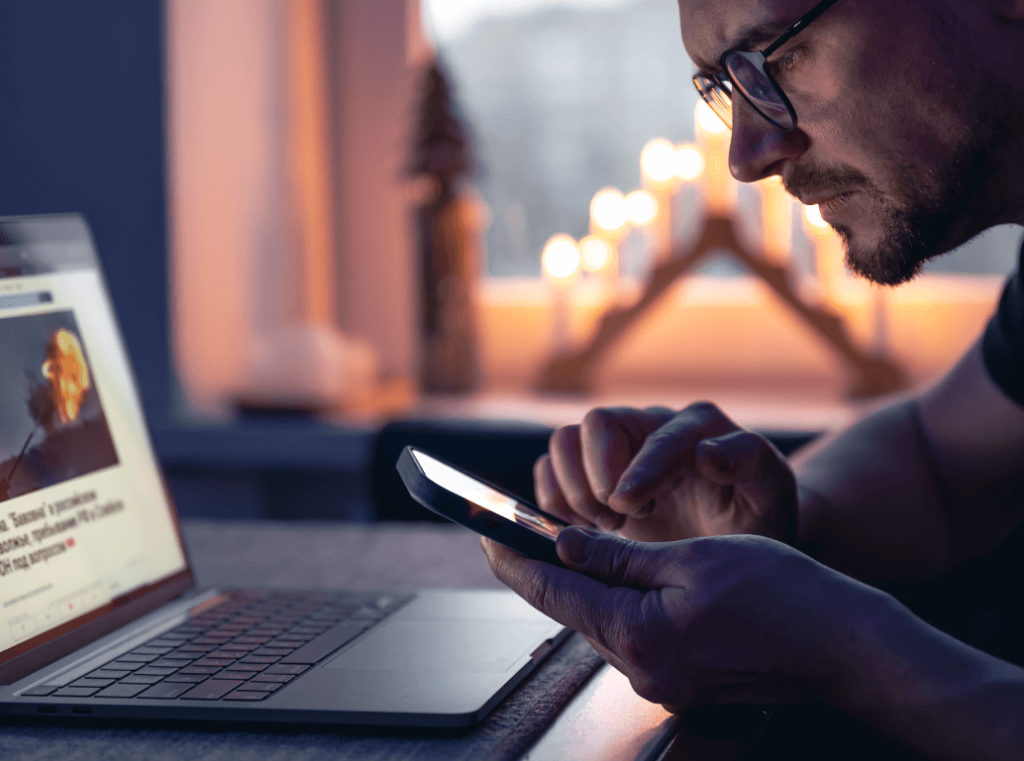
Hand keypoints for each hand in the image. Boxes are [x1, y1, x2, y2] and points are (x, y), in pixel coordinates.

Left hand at [483, 528, 873, 710]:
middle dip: (544, 571)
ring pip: (600, 622)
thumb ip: (618, 556)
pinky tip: (617, 579)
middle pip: (572, 610)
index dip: (514, 560)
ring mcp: (659, 682)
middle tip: (517, 534)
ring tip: (565, 547)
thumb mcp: (689, 558)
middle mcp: (641, 669)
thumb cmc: (777, 592)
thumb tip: (565, 544)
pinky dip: (615, 603)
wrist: (839, 643)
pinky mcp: (677, 681)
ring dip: (582, 585)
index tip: (485, 535)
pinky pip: (629, 635)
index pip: (553, 593)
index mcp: (637, 635)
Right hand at [535, 402, 796, 542]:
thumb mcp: (768, 493)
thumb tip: (708, 452)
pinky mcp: (591, 472)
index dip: (639, 469)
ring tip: (606, 527)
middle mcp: (651, 428)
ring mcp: (617, 448)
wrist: (736, 538)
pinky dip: (554, 498)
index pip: (657, 435)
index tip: (627, 507)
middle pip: (597, 423)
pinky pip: (550, 467)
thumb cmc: (754, 515)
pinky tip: (583, 528)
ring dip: (573, 488)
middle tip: (619, 521)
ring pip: (565, 442)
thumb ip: (748, 463)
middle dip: (598, 476)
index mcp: (698, 428)